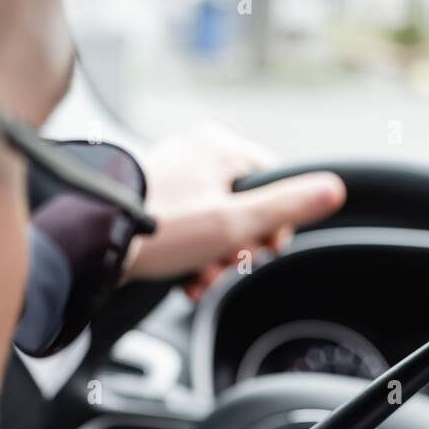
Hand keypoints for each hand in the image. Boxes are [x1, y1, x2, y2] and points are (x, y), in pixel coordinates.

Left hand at [124, 122, 345, 299]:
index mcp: (220, 148)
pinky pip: (186, 230)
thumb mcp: (235, 222)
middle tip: (224, 267)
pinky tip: (184, 280)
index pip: (274, 181)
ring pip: (214, 224)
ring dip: (214, 261)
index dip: (276, 223)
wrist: (93, 239)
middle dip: (238, 249)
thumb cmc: (162, 227)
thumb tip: (335, 187)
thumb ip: (287, 207)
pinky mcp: (151, 203)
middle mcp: (196, 154)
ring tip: (199, 280)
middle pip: (244, 207)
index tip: (264, 248)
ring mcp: (172, 177)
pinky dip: (190, 258)